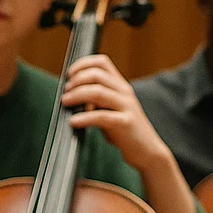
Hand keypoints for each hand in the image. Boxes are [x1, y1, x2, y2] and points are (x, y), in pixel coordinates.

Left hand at [62, 54, 169, 171]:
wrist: (147, 150)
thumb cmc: (124, 130)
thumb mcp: (109, 109)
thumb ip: (95, 100)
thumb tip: (71, 95)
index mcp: (119, 86)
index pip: (102, 62)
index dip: (83, 64)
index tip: (69, 74)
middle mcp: (124, 92)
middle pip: (97, 74)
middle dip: (77, 80)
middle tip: (66, 91)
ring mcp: (126, 107)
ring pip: (98, 92)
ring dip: (77, 95)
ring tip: (66, 102)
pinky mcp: (125, 123)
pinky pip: (102, 116)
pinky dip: (84, 118)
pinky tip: (73, 122)